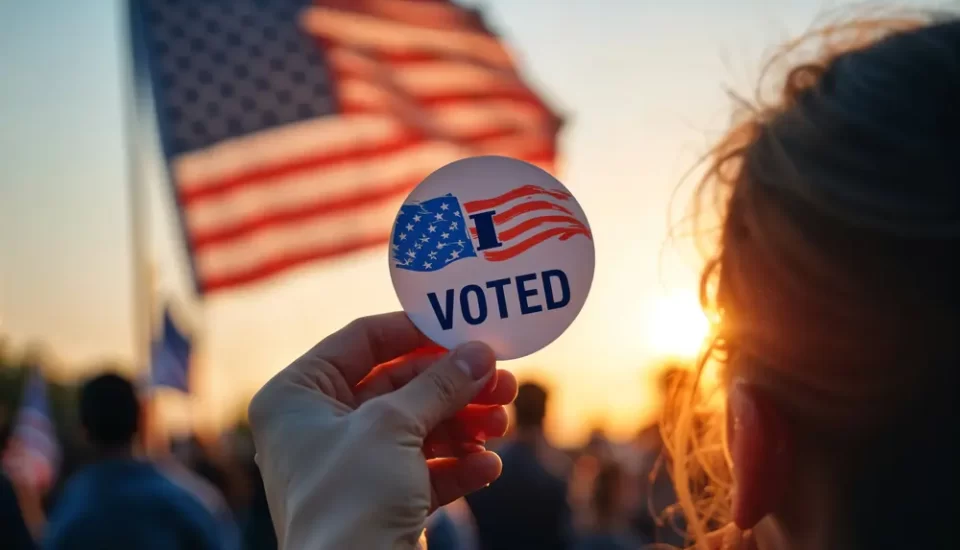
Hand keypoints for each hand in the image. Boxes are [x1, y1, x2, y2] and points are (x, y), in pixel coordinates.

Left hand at [248, 312, 516, 549]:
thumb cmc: (349, 498)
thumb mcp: (393, 426)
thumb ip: (439, 383)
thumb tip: (478, 353)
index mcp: (296, 396)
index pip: (360, 340)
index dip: (415, 332)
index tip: (463, 330)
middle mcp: (316, 428)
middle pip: (398, 385)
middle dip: (453, 385)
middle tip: (501, 380)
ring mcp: (347, 467)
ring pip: (416, 428)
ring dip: (463, 424)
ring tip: (501, 424)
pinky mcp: (375, 502)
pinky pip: (421, 471)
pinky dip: (456, 465)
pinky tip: (488, 467)